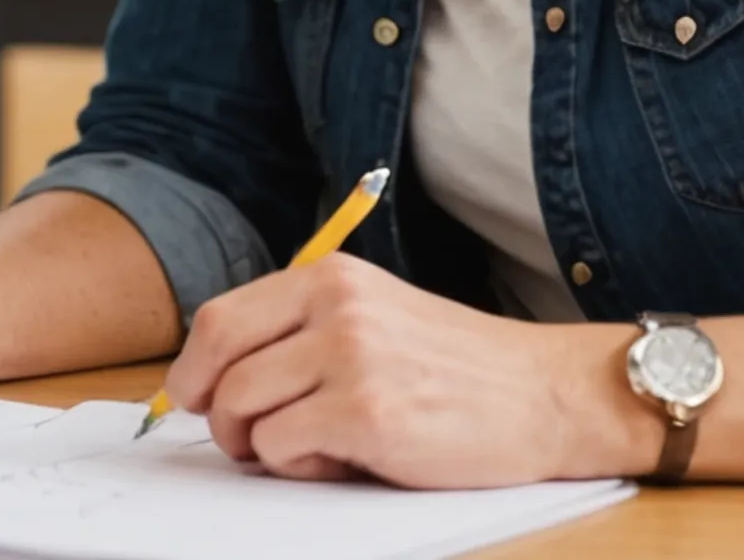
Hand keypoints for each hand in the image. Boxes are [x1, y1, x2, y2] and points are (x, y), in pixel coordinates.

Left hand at [166, 254, 652, 486]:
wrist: (549, 394)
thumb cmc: (459, 367)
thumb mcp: (375, 316)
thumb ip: (303, 330)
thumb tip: (217, 375)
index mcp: (330, 279)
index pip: (221, 318)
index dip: (194, 367)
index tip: (194, 397)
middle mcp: (335, 309)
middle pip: (220, 363)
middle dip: (216, 412)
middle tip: (240, 438)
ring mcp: (350, 360)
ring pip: (244, 410)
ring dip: (260, 444)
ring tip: (311, 448)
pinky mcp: (367, 415)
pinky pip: (282, 448)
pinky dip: (298, 465)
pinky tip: (343, 460)